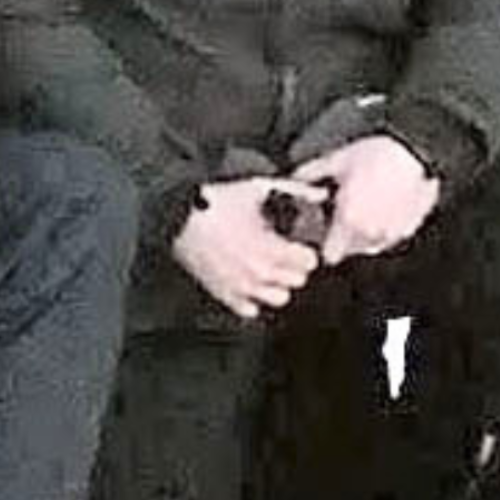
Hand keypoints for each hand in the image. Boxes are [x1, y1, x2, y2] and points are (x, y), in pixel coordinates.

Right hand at [169, 180, 324, 319]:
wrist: (179, 218)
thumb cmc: (216, 202)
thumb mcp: (260, 188)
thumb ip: (296, 191)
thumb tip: (320, 194)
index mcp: (272, 250)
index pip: (310, 262)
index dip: (307, 250)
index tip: (300, 244)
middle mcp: (260, 274)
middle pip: (297, 281)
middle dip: (294, 266)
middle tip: (285, 253)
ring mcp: (242, 288)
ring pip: (278, 299)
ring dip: (277, 284)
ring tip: (269, 268)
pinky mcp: (223, 295)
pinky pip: (249, 310)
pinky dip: (253, 299)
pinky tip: (249, 281)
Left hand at [292, 132, 438, 262]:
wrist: (416, 151)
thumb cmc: (380, 155)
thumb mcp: (338, 160)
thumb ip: (312, 173)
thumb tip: (296, 178)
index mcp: (349, 221)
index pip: (330, 255)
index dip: (325, 244)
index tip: (325, 233)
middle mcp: (371, 233)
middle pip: (351, 250)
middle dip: (346, 235)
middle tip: (347, 212)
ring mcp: (393, 232)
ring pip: (373, 243)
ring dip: (367, 232)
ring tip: (368, 205)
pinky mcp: (411, 226)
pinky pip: (392, 234)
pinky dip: (388, 225)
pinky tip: (387, 204)